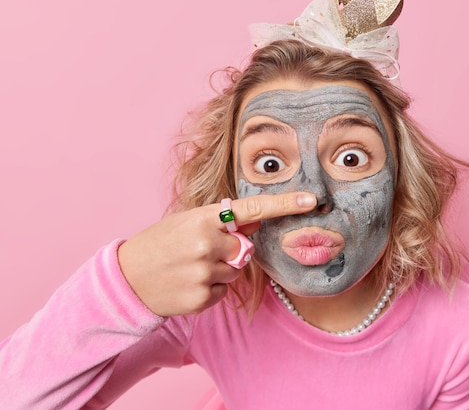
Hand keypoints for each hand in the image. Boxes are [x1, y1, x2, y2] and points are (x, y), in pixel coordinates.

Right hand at [117, 192, 316, 315]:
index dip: (284, 205)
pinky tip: (187, 283)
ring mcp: (204, 273)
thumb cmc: (158, 244)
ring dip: (218, 271)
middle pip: (245, 250)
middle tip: (199, 252)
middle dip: (230, 252)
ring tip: (189, 268)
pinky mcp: (202, 298)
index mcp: (203, 218)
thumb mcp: (186, 221)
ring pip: (235, 272)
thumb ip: (221, 222)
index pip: (252, 209)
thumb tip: (254, 224)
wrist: (126, 278)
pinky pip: (222, 291)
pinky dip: (209, 289)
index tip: (311, 201)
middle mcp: (207, 244)